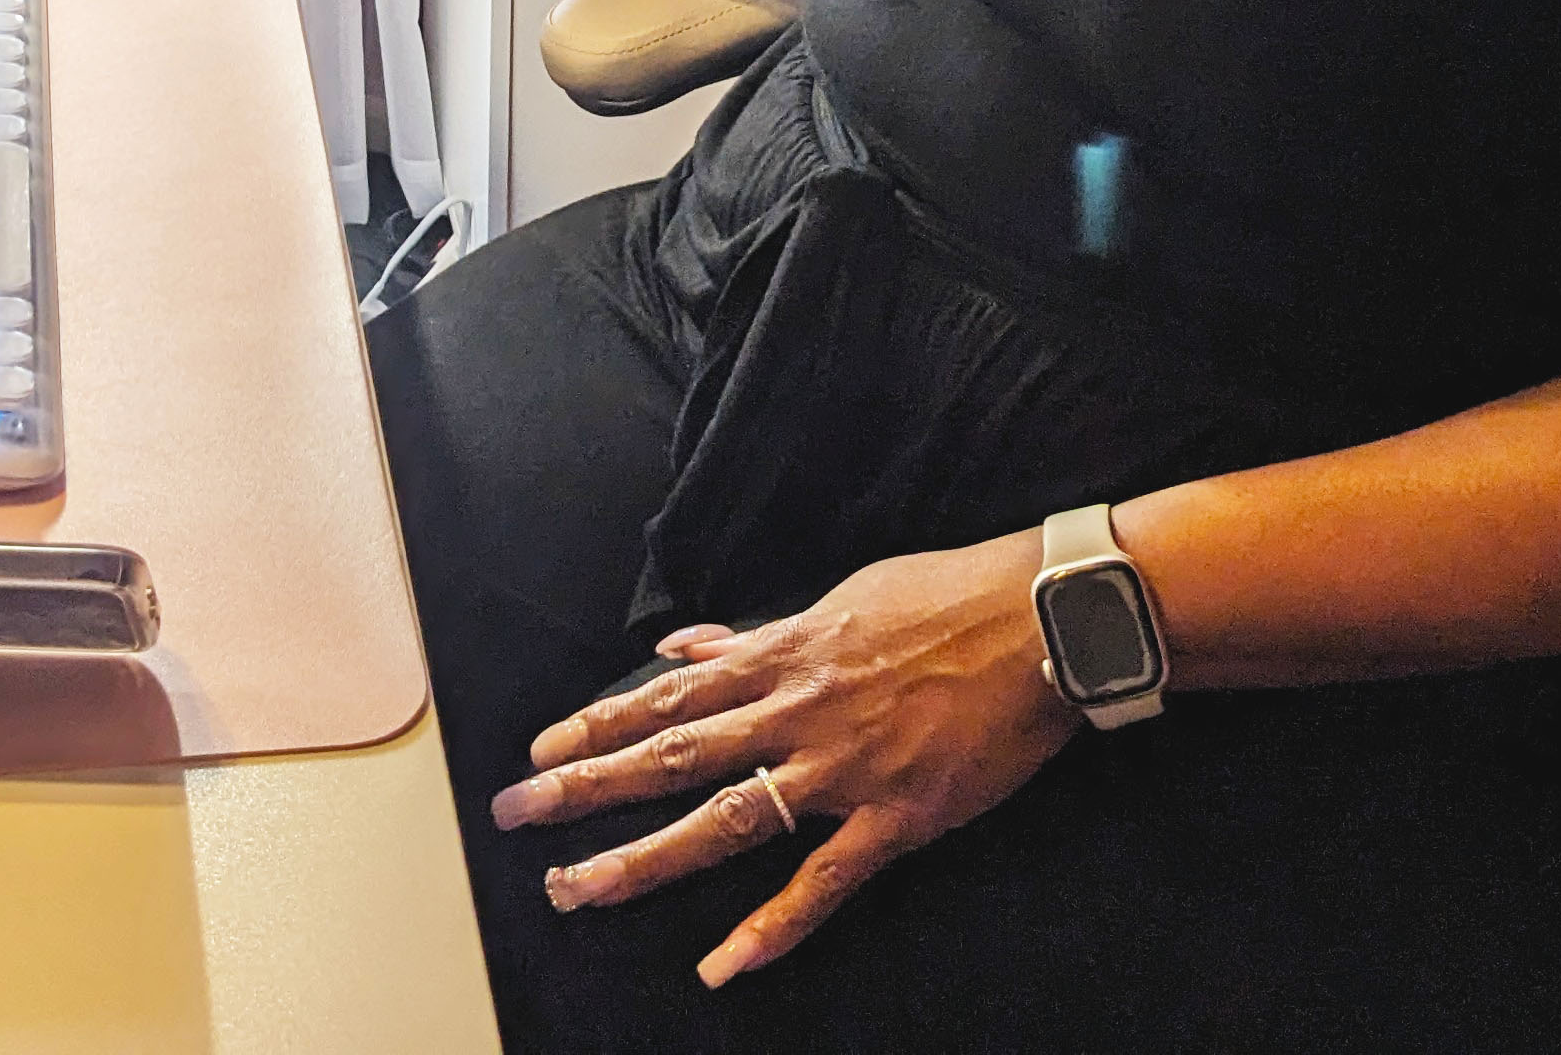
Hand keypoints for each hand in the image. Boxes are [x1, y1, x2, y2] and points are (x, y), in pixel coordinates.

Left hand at [486, 533, 1081, 988]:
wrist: (1043, 620)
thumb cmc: (945, 599)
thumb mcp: (840, 598)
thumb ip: (757, 634)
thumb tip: (687, 648)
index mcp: (783, 656)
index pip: (668, 697)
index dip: (599, 724)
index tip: (541, 748)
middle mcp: (795, 711)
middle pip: (671, 755)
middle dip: (586, 787)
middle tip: (517, 814)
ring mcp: (842, 768)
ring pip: (724, 819)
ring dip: (644, 858)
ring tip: (578, 888)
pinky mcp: (895, 816)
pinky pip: (822, 880)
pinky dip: (771, 926)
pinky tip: (722, 963)